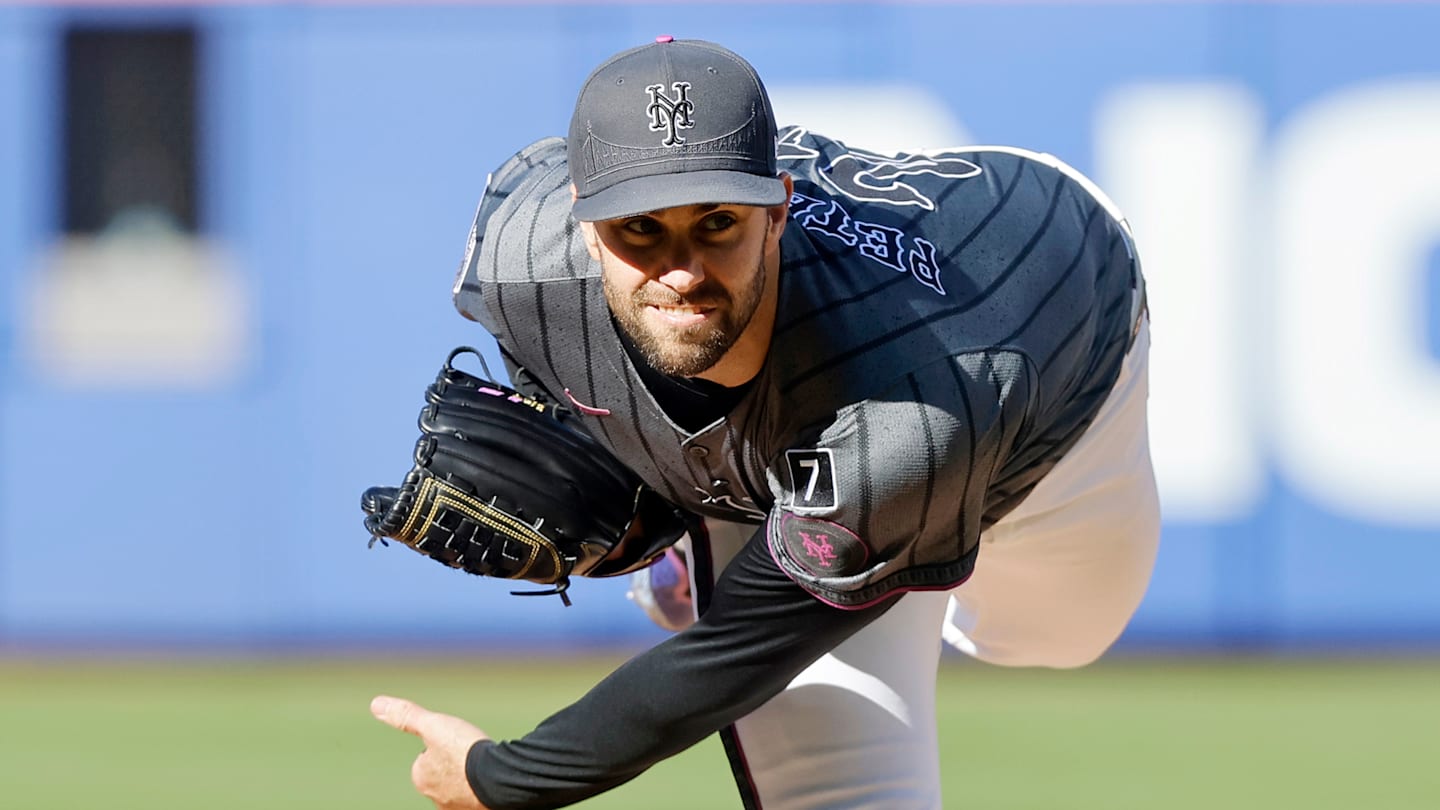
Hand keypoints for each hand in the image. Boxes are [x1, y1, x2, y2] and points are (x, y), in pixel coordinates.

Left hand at [371, 695, 491, 809]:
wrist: (498, 777)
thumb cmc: (463, 751)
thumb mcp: (433, 725)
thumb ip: (407, 716)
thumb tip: (376, 704)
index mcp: (421, 777)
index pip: (426, 759)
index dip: (442, 747)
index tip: (455, 744)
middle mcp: (436, 798)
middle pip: (443, 774)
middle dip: (455, 765)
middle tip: (470, 754)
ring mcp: (457, 807)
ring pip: (461, 787)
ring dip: (470, 777)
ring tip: (484, 766)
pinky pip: (477, 797)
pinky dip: (483, 789)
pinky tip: (493, 779)